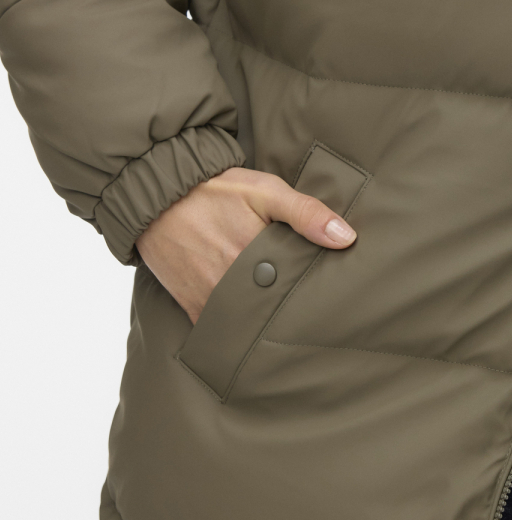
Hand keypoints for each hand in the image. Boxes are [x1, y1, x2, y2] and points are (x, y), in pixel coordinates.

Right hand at [135, 165, 355, 324]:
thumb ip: (305, 213)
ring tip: (282, 316)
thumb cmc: (215, 190)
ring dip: (265, 322)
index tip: (330, 296)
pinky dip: (236, 328)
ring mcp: (210, 300)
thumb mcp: (265, 191)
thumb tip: (347, 238)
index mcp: (255, 258)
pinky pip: (221, 329)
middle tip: (311, 311)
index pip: (298, 290)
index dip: (314, 293)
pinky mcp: (192, 308)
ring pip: (249, 324)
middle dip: (292, 312)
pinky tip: (252, 322)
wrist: (156, 196)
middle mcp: (231, 286)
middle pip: (275, 312)